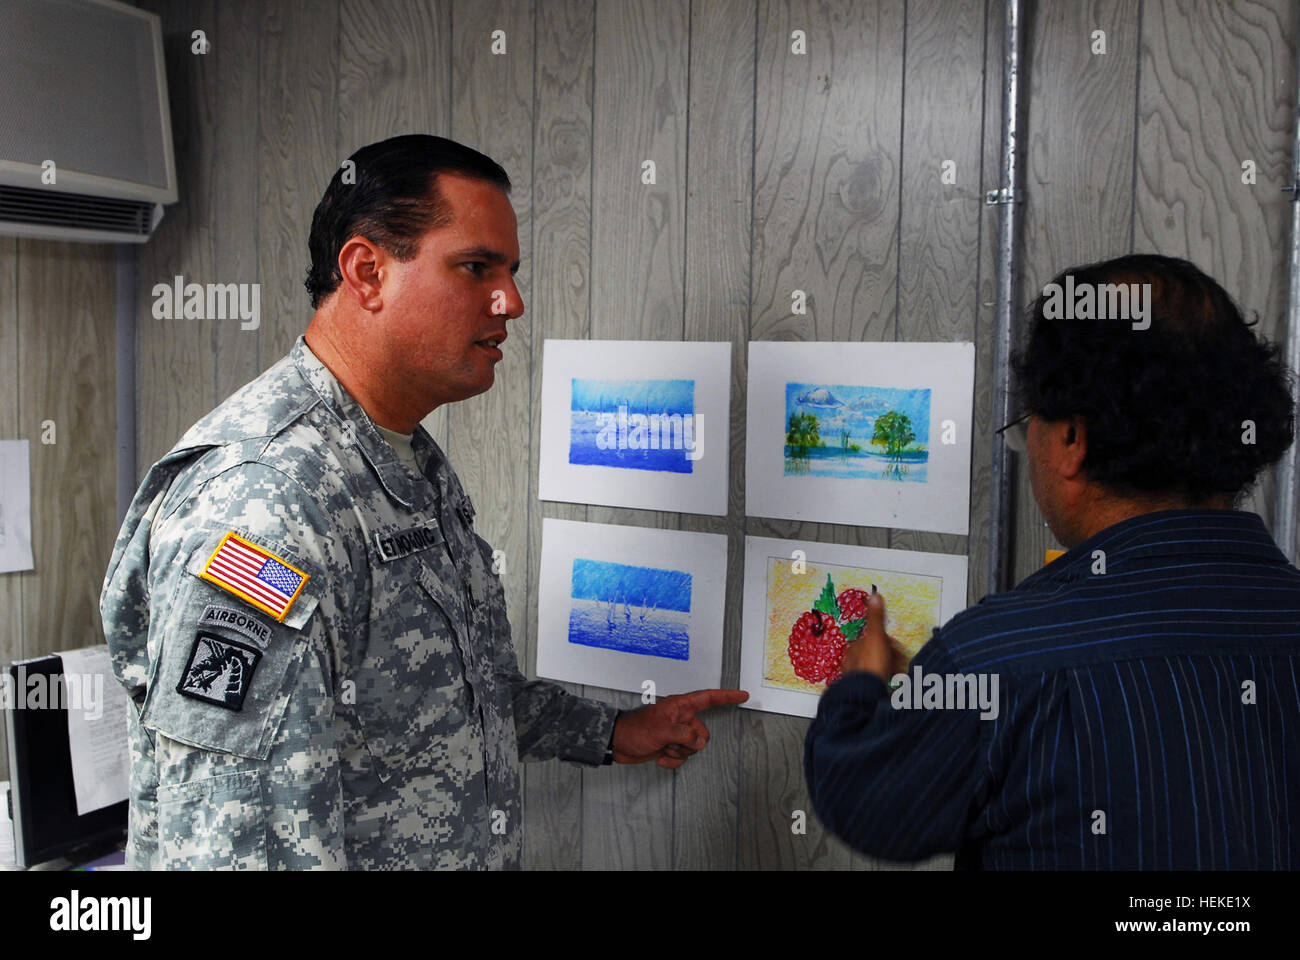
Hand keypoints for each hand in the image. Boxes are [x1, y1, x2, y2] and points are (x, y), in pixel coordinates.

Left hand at [612, 688, 748, 768]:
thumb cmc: (634, 729)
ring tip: (663, 748)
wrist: (617, 743)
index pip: (708, 698)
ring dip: (679, 753)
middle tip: (673, 742)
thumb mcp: (661, 730)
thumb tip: (699, 742)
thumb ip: (684, 734)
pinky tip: (660, 758)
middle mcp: (681, 719)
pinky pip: (682, 757)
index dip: (727, 697)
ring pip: (693, 748)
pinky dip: (672, 761)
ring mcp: (676, 733)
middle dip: (691, 743)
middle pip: (703, 733)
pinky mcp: (670, 746)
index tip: (742, 695)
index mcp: (680, 707)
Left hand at [838, 588, 905, 682]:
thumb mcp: (875, 636)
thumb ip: (876, 617)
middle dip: (890, 658)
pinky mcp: (864, 690)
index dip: (888, 644)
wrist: (867, 693)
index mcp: (855, 647)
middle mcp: (853, 661)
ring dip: (890, 671)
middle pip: (877, 655)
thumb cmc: (872, 664)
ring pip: (878, 670)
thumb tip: (874, 595)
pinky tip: (893, 684)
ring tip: (897, 676)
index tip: (895, 650)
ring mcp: (858, 676)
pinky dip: (887, 682)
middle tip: (898, 665)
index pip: (874, 640)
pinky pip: (879, 683)